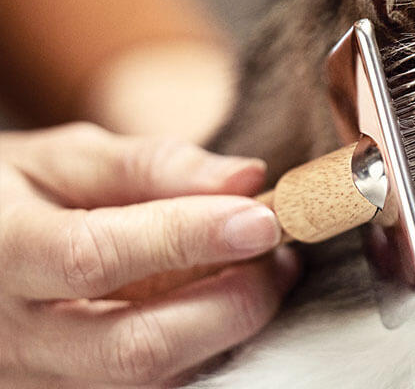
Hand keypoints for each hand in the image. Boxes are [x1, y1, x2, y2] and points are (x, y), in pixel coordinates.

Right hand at [0, 123, 299, 386]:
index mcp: (1, 255)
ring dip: (229, 331)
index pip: (95, 258)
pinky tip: (227, 309)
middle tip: (278, 251)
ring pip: (153, 383)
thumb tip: (246, 180)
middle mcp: (12, 339)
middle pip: (135, 348)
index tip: (261, 218)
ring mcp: (36, 385)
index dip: (188, 239)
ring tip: (264, 274)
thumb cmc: (13, 196)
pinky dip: (205, 352)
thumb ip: (152, 165)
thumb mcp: (63, 158)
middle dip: (231, 302)